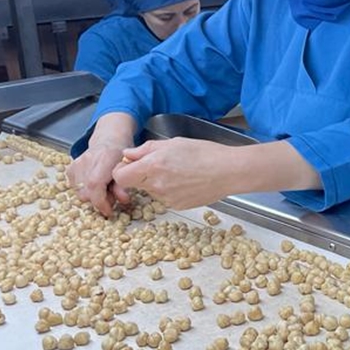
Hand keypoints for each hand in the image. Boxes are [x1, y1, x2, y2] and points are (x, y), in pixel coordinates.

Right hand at [67, 112, 135, 216]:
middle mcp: (87, 160)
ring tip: (105, 190)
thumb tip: (122, 200)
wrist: (109, 141)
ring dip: (93, 196)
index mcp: (104, 158)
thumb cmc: (121, 156)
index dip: (100, 201)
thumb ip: (123, 185)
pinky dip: (85, 191)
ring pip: (80, 192)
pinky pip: (75, 188)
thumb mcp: (128, 169)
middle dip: (100, 201)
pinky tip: (96, 185)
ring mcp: (77, 163)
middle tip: (112, 198)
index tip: (109, 211)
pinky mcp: (70, 168)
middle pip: (86, 192)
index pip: (94, 184)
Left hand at [111, 137, 234, 209]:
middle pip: (135, 184)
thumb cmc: (206, 153)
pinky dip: (171, 190)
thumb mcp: (173, 143)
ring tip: (179, 172)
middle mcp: (156, 185)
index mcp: (152, 166)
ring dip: (157, 182)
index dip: (122, 169)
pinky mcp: (177, 206)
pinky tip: (187, 181)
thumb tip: (128, 155)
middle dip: (141, 175)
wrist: (229, 172)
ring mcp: (166, 198)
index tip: (130, 164)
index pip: (120, 176)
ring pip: (151, 191)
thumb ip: (146, 149)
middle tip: (160, 165)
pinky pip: (165, 197)